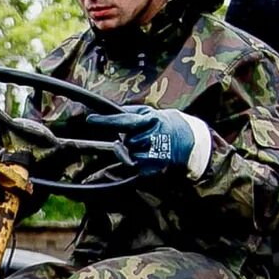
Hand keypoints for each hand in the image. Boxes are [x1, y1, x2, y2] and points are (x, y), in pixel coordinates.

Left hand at [80, 105, 210, 182]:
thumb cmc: (164, 124)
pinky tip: (148, 156)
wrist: (190, 141)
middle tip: (142, 137)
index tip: (89, 119)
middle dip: (128, 140)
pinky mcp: (153, 168)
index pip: (123, 120)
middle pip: (125, 141)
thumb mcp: (150, 112)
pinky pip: (134, 166)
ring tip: (149, 146)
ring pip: (129, 154)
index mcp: (150, 120)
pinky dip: (136, 161)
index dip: (106, 121)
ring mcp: (153, 154)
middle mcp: (151, 137)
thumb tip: (110, 110)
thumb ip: (130, 112)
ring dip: (133, 151)